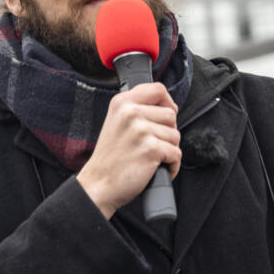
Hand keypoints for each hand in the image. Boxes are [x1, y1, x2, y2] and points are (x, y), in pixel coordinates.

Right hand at [76, 83, 180, 218]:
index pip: (157, 89)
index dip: (168, 102)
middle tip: (151, 144)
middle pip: (171, 114)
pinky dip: (171, 166)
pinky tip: (157, 169)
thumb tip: (168, 106)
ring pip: (175, 135)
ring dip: (169, 150)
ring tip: (151, 157)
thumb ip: (137, 108)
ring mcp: (141, 130)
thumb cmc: (110, 157)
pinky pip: (176, 154)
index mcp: (122, 102)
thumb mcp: (116, 121)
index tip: (165, 114)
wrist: (98, 185)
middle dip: (167, 132)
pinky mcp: (151, 149)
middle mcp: (130, 113)